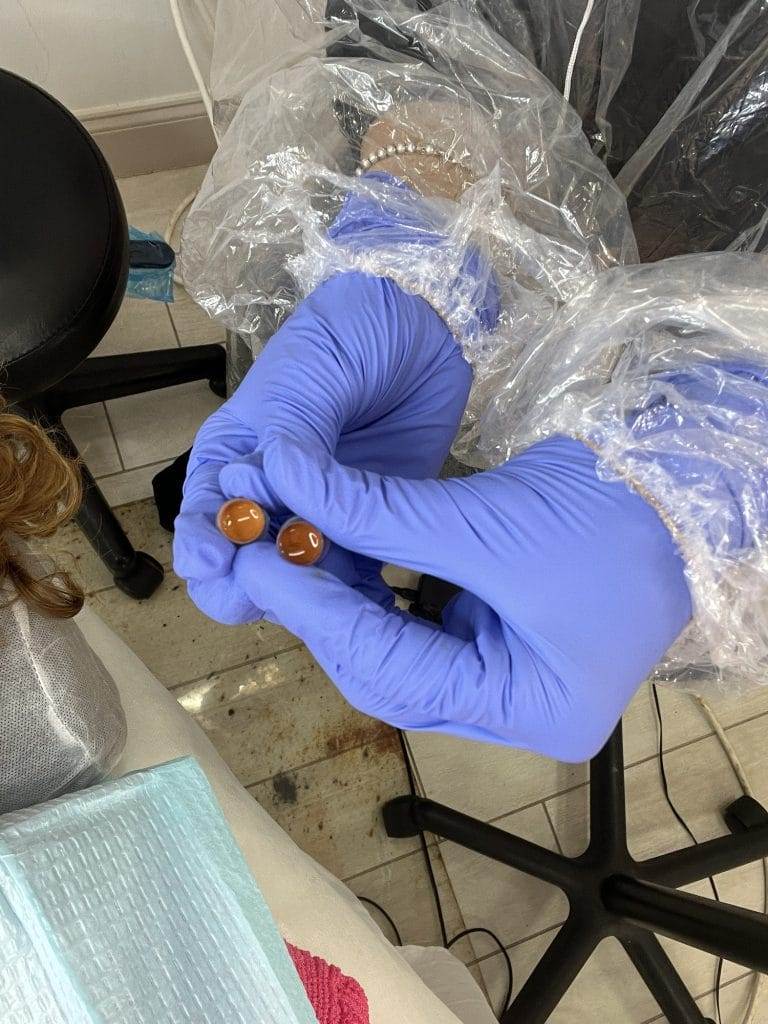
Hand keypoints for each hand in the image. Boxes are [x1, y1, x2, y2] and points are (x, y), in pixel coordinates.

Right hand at [173, 271, 471, 623]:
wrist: (429, 330)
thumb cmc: (353, 336)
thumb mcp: (310, 374)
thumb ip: (292, 438)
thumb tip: (264, 490)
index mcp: (236, 452)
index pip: (204, 509)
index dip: (201, 541)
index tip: (210, 564)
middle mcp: (271, 493)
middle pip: (242, 557)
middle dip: (246, 582)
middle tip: (264, 595)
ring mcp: (322, 515)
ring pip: (297, 577)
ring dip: (305, 595)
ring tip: (322, 605)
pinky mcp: (370, 528)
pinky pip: (355, 575)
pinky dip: (355, 597)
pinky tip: (366, 611)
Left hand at [229, 434, 691, 761]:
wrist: (680, 483)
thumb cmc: (609, 516)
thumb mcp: (485, 522)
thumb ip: (380, 513)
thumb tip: (288, 479)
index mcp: (529, 711)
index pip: (394, 673)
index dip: (319, 616)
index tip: (259, 564)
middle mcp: (514, 708)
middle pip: (390, 671)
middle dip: (325, 612)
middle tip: (267, 554)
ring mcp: (506, 673)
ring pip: (398, 648)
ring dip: (346, 598)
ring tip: (293, 549)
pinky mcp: (497, 633)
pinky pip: (419, 621)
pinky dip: (379, 587)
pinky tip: (342, 552)